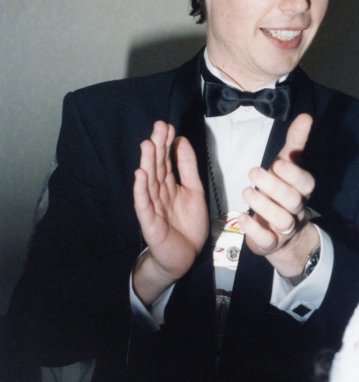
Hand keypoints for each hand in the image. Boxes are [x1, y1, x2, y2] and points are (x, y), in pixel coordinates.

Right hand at [133, 121, 207, 304]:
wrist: (184, 256)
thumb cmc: (188, 225)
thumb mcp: (194, 190)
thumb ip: (187, 168)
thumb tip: (181, 141)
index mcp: (169, 184)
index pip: (166, 160)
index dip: (166, 143)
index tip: (167, 126)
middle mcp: (158, 192)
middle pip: (157, 166)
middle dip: (157, 147)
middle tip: (157, 127)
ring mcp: (152, 206)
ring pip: (149, 181)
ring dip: (148, 163)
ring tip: (148, 144)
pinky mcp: (149, 222)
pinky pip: (144, 204)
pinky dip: (141, 190)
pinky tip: (140, 175)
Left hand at [239, 113, 318, 277]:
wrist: (280, 233)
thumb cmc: (281, 191)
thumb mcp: (287, 166)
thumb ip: (295, 143)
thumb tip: (306, 116)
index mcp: (301, 191)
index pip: (306, 183)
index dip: (293, 174)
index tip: (277, 162)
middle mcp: (296, 210)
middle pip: (293, 201)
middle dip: (273, 186)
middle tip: (253, 171)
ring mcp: (284, 229)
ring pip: (282, 221)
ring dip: (263, 205)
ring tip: (246, 191)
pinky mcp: (270, 243)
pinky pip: (266, 240)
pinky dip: (253, 230)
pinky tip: (240, 217)